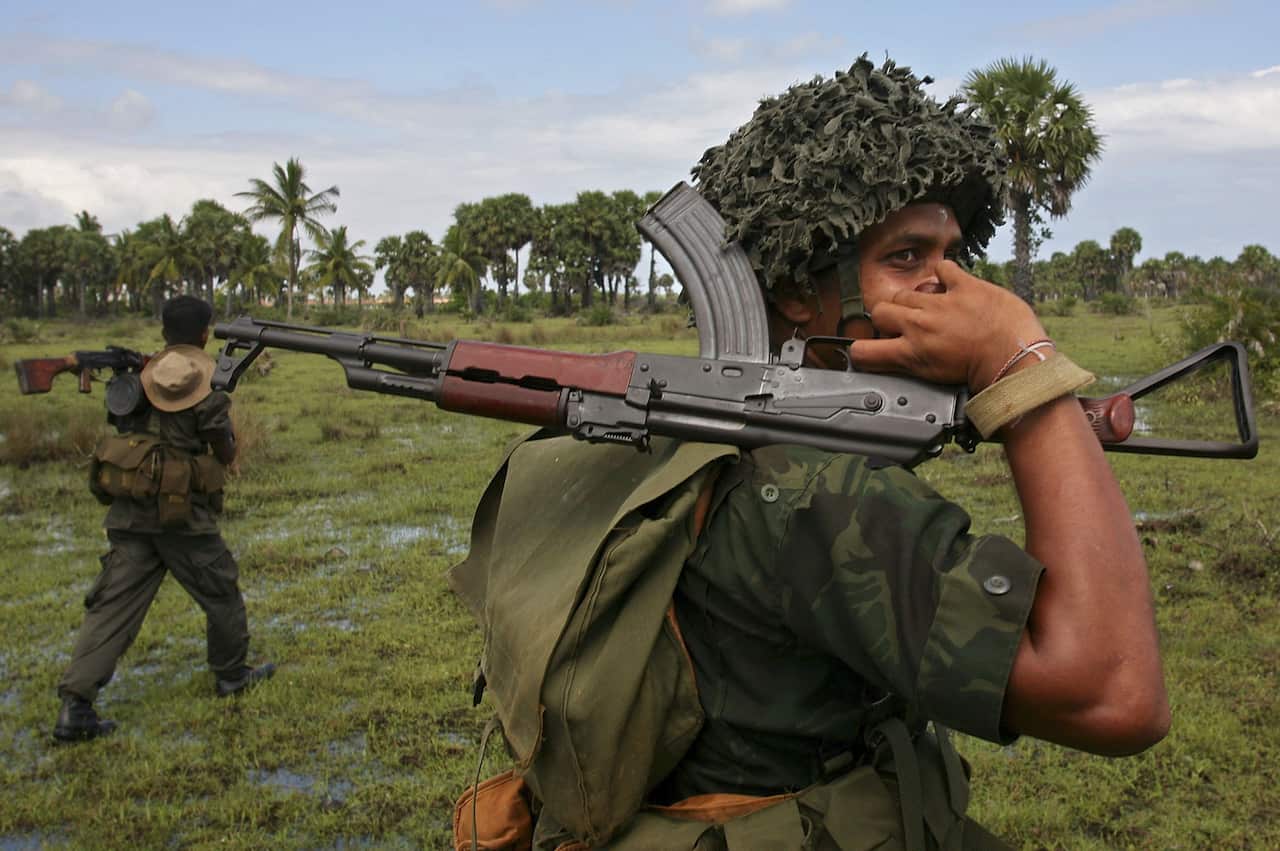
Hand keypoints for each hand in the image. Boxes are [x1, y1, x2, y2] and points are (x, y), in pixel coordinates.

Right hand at [848, 261, 1046, 390]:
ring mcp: (940, 303)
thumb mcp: (938, 380)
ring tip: (928, 310)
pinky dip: (945, 275)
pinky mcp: (964, 286)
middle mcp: (919, 325)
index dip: (861, 351)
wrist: (1015, 360)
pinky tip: (950, 285)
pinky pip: (943, 269)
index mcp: (911, 353)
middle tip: (902, 327)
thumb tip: (903, 359)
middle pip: (879, 311)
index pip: (863, 351)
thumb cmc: (984, 374)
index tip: (869, 351)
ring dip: (912, 301)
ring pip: (905, 293)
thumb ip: (915, 365)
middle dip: (886, 319)